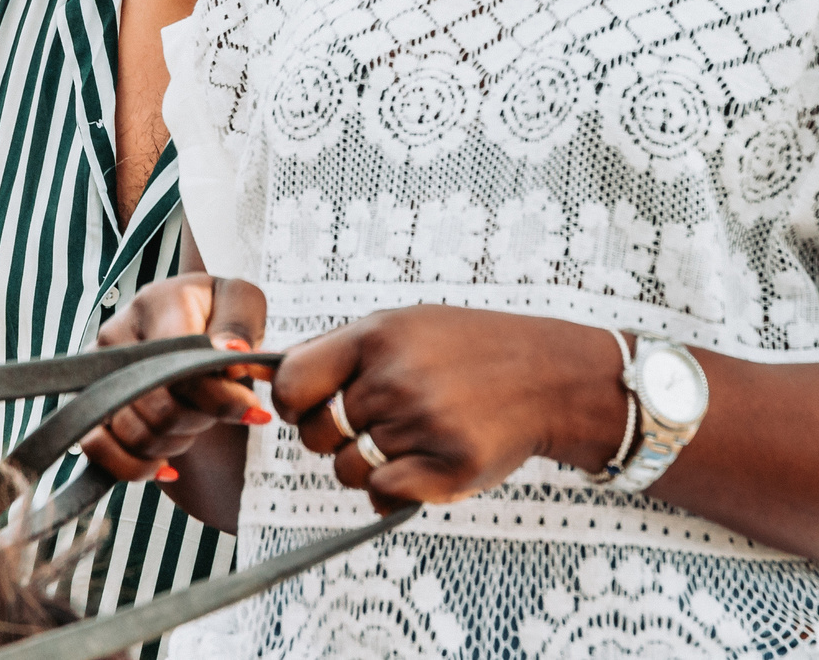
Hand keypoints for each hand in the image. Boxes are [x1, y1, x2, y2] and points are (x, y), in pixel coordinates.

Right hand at [79, 274, 272, 483]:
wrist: (192, 323)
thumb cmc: (218, 314)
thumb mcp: (242, 303)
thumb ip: (238, 325)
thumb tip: (232, 353)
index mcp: (157, 303)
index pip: (180, 366)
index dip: (217, 397)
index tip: (252, 409)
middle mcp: (117, 333)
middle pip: (158, 406)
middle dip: (199, 420)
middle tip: (217, 410)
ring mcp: (96, 369)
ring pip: (131, 431)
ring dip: (173, 442)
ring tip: (193, 423)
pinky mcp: (88, 401)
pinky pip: (95, 448)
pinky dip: (133, 466)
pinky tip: (165, 463)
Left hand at [271, 306, 628, 511]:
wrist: (548, 376)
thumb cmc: (468, 350)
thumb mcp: (404, 325)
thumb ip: (339, 351)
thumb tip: (269, 377)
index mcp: (378, 336)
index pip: (292, 384)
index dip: (295, 403)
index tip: (313, 406)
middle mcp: (396, 379)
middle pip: (318, 435)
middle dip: (335, 436)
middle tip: (377, 421)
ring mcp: (423, 425)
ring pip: (348, 469)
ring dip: (368, 463)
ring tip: (410, 436)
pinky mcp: (448, 469)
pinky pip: (382, 494)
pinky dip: (393, 488)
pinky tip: (422, 463)